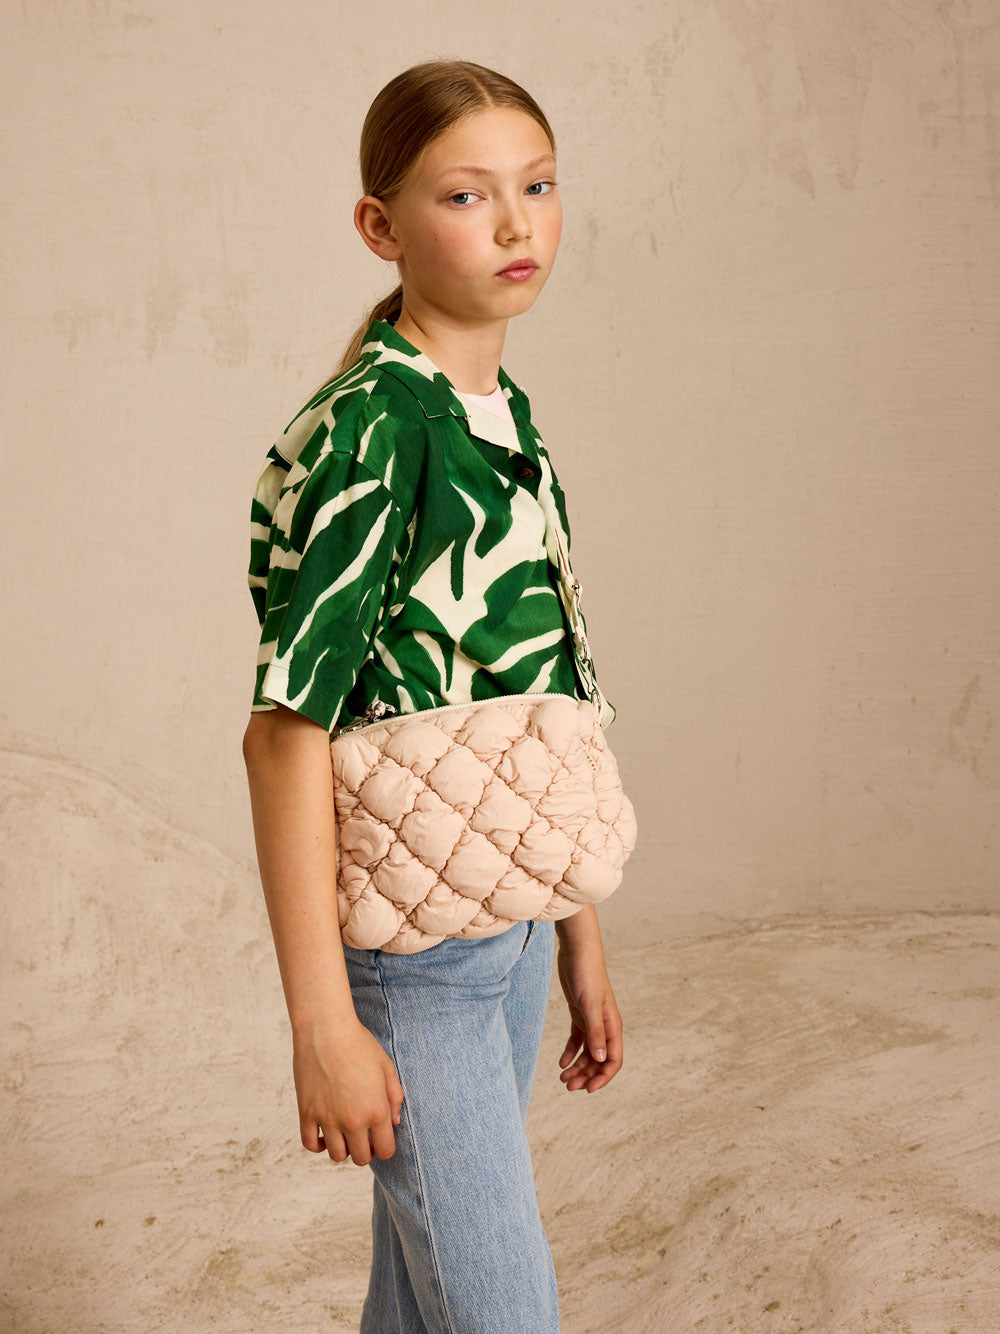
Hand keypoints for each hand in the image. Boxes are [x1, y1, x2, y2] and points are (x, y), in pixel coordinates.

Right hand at [292, 1017, 404, 1164]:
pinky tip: (324, 1133)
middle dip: (365, 1150)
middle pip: (361, 1158)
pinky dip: (318, 1145)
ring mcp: (328, 1119)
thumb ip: (395, 1097)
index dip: (385, 1147)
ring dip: (343, 1148)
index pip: (385, 1151)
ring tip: (344, 1132)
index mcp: (376, 1111)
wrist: (326, 1030)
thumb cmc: (359, 1044)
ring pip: (337, 1156)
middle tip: (363, 1136)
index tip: (380, 1138)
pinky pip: (310, 1144)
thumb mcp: (387, 1067)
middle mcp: (353, 1121)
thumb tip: (394, 1122)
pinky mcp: (307, 1114)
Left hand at [555, 937, 622, 1092]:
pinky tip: (561, 1062)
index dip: (603, 1077)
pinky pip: (577, 1040)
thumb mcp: (589, 1005)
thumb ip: (595, 1032)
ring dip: (578, 1067)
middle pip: (599, 1059)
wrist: (577, 950)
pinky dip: (571, 1052)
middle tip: (568, 1086)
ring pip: (588, 1052)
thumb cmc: (587, 974)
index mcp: (612, 1025)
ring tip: (563, 1078)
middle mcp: (604, 1025)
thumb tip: (600, 1060)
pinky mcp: (579, 1013)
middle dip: (586, 1075)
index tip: (588, 1090)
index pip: (613, 1060)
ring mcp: (592, 1020)